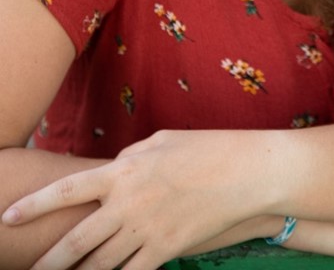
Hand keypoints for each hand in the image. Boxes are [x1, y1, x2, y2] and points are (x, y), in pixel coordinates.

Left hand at [1, 129, 264, 269]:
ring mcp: (147, 230)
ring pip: (101, 266)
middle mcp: (128, 204)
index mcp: (123, 172)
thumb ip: (129, 159)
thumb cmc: (203, 148)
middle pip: (78, 241)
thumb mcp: (159, 142)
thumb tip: (111, 171)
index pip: (68, 190)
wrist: (244, 171)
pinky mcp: (167, 250)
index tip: (9, 216)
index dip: (35, 205)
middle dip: (49, 262)